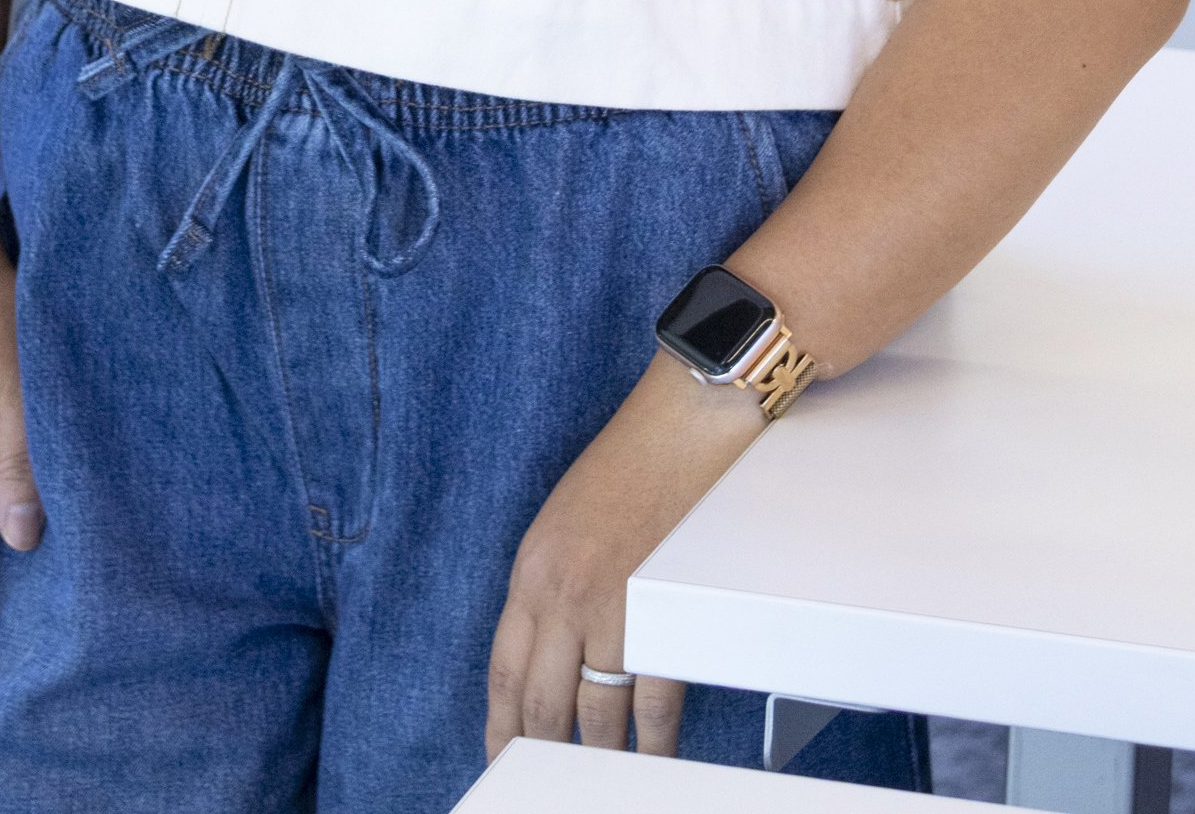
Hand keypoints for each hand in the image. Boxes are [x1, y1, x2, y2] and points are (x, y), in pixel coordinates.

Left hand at [485, 352, 761, 760]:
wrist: (693, 417)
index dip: (502, 732)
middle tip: (553, 784)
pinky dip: (653, 742)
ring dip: (602, 758)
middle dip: (547, 757)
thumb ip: (551, 586)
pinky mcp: (663, 615)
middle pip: (543, 709)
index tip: (503, 762)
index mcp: (532, 570)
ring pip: (597, 717)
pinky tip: (653, 755)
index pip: (504, 676)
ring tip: (608, 778)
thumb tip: (550, 655)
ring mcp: (614, 609)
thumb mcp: (566, 520)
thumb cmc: (636, 460)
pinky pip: (652, 705)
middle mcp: (563, 595)